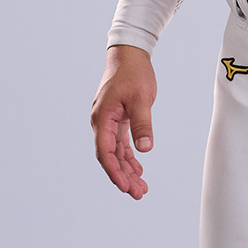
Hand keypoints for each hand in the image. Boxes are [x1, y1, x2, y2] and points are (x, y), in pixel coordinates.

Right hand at [90, 44, 156, 199]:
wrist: (129, 54)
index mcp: (103, 118)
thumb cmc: (133, 73)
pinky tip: (138, 168)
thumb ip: (142, 124)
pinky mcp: (117, 118)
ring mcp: (109, 121)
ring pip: (116, 151)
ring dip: (127, 168)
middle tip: (138, 193)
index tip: (126, 187)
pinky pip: (120, 142)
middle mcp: (102, 122)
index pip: (105, 152)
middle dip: (123, 176)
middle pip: (110, 156)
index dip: (115, 171)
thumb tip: (145, 149)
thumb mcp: (141, 99)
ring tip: (141, 187)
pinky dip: (128, 155)